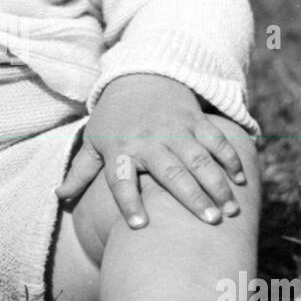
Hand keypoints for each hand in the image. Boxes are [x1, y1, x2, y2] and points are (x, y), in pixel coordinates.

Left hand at [55, 73, 247, 226]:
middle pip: (171, 172)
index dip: (129, 202)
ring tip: (231, 211)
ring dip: (217, 184)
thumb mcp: (94, 141)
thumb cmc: (114, 118)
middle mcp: (148, 141)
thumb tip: (59, 197)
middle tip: (209, 221)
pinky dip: (230, 158)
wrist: (139, 75)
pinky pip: (216, 140)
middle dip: (191, 196)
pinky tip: (241, 180)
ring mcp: (175, 129)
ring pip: (199, 159)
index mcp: (120, 150)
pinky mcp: (195, 120)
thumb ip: (80, 171)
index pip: (121, 181)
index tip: (140, 226)